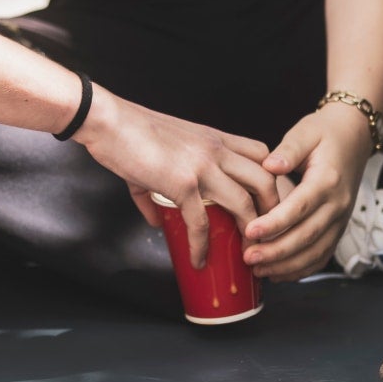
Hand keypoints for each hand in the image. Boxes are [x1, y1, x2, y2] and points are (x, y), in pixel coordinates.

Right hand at [75, 88, 271, 268]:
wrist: (108, 122)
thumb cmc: (130, 132)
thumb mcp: (159, 152)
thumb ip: (161, 188)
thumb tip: (158, 219)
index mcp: (215, 138)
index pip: (262, 154)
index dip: (273, 179)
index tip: (270, 204)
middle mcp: (216, 150)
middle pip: (266, 180)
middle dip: (274, 211)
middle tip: (268, 234)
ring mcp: (202, 166)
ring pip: (245, 203)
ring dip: (250, 233)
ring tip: (247, 254)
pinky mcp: (182, 183)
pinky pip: (201, 222)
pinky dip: (203, 246)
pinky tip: (199, 259)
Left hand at [243, 102, 374, 280]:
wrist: (354, 137)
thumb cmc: (324, 133)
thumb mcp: (305, 131)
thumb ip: (288, 149)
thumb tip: (269, 165)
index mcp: (327, 180)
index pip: (300, 206)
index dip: (275, 222)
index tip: (250, 230)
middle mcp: (338, 205)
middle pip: (307, 235)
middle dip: (276, 251)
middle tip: (248, 257)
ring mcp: (340, 219)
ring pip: (316, 251)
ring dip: (287, 265)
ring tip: (258, 271)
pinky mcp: (338, 228)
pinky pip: (322, 255)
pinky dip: (301, 269)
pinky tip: (278, 274)